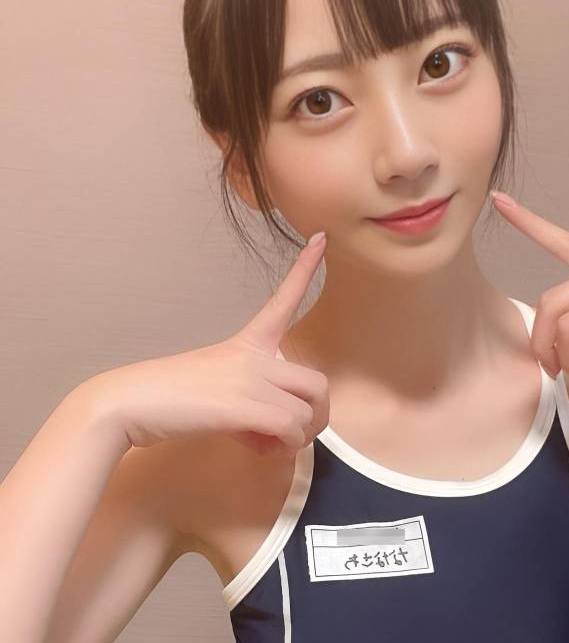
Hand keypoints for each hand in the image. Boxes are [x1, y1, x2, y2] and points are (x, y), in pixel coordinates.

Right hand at [81, 232, 329, 456]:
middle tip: (288, 436)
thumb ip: (249, 398)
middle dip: (315, 418)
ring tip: (266, 446)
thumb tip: (274, 434)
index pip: (282, 301)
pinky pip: (289, 428)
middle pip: (318, 384)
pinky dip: (282, 448)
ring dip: (295, 439)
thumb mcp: (216, 385)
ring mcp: (249, 379)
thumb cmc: (168, 396)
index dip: (305, 269)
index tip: (321, 238)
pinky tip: (258, 449)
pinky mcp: (242, 406)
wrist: (128, 403)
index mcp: (246, 343)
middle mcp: (254, 357)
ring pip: (307, 412)